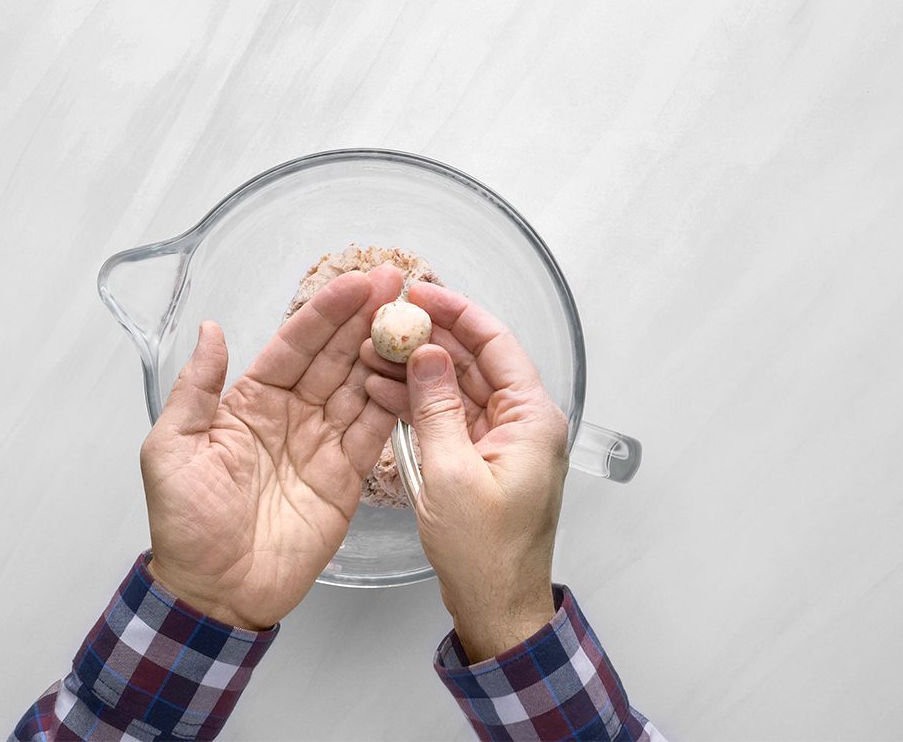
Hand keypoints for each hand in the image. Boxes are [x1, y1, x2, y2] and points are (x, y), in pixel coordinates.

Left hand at [140, 266, 402, 629]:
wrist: (215, 591)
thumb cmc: (184, 524)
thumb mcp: (172, 447)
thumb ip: (196, 388)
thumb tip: (212, 329)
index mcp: (250, 401)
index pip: (294, 345)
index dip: (325, 312)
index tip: (356, 282)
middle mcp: (291, 415)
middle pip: (335, 357)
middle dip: (365, 318)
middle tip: (400, 283)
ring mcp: (321, 445)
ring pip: (360, 387)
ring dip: (385, 353)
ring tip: (415, 320)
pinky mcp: (346, 478)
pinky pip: (373, 433)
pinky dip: (394, 403)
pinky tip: (414, 374)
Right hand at [362, 282, 568, 660]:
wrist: (496, 607)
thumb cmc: (486, 555)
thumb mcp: (451, 475)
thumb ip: (436, 407)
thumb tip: (428, 354)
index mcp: (532, 419)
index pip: (496, 343)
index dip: (456, 312)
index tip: (419, 293)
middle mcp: (522, 422)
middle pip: (475, 360)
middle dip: (429, 337)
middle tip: (386, 318)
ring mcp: (500, 440)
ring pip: (456, 386)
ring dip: (417, 369)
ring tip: (371, 350)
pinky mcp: (480, 458)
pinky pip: (448, 415)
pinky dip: (417, 401)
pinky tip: (381, 388)